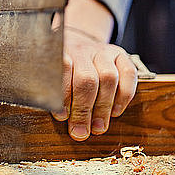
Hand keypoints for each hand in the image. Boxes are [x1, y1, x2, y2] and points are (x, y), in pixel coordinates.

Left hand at [51, 0, 137, 140]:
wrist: (78, 41)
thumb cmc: (59, 67)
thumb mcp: (46, 71)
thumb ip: (47, 88)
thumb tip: (51, 114)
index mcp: (60, 52)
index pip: (62, 70)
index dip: (63, 96)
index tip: (61, 116)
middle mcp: (82, 50)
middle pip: (86, 79)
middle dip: (84, 110)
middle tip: (81, 132)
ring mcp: (102, 51)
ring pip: (108, 78)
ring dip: (103, 107)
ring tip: (98, 128)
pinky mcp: (120, 54)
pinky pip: (128, 73)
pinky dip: (124, 96)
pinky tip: (116, 112)